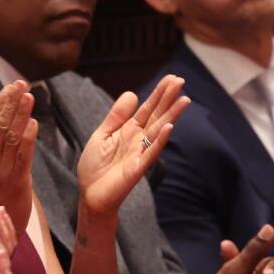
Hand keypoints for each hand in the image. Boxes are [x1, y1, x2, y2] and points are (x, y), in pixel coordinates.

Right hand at [0, 81, 35, 231]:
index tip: (10, 87)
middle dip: (10, 103)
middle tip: (21, 84)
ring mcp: (1, 171)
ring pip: (10, 137)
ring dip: (20, 115)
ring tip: (29, 96)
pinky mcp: (16, 182)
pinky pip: (21, 157)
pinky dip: (27, 139)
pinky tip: (33, 124)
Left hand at [77, 75, 188, 215]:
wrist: (89, 195)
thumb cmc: (95, 167)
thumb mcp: (102, 135)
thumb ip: (116, 116)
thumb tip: (132, 94)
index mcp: (129, 130)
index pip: (148, 108)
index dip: (159, 94)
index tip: (171, 79)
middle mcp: (138, 140)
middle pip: (157, 115)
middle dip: (168, 99)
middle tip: (181, 81)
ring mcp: (140, 154)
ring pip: (159, 131)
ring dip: (171, 116)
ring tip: (184, 100)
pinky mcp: (137, 169)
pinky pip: (150, 152)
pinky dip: (160, 140)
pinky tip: (168, 127)